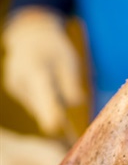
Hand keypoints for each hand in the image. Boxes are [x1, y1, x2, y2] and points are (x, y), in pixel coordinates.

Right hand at [3, 7, 84, 135]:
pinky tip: (46, 87)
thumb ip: (70, 82)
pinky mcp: (14, 90)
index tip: (54, 128)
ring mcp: (14, 85)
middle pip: (38, 105)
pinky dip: (42, 101)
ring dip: (49, 105)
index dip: (48, 111)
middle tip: (67, 127)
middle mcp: (19, 78)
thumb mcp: (68, 60)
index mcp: (34, 68)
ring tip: (55, 85)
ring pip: (36, 106)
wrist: (31, 36)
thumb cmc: (54, 48)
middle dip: (53, 114)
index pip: (42, 93)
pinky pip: (33, 102)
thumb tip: (75, 102)